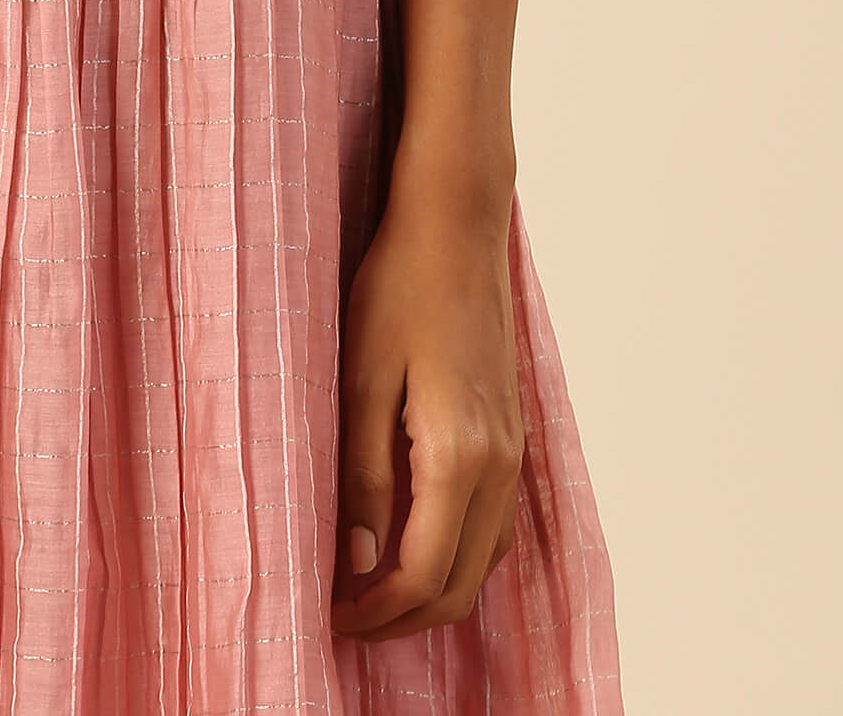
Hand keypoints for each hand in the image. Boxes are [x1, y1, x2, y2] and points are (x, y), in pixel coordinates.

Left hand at [330, 185, 523, 642]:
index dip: (374, 612)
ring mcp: (513, 451)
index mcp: (458, 454)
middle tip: (342, 614)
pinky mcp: (511, 436)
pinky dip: (457, 555)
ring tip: (367, 588)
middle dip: (401, 617)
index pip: (422, 573)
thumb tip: (355, 562)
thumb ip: (361, 476)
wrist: (456, 225)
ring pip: (484, 563)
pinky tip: (412, 542)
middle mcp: (499, 464)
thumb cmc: (399, 287)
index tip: (329, 616)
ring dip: (431, 590)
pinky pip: (494, 526)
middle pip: (460, 585)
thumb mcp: (360, 377)